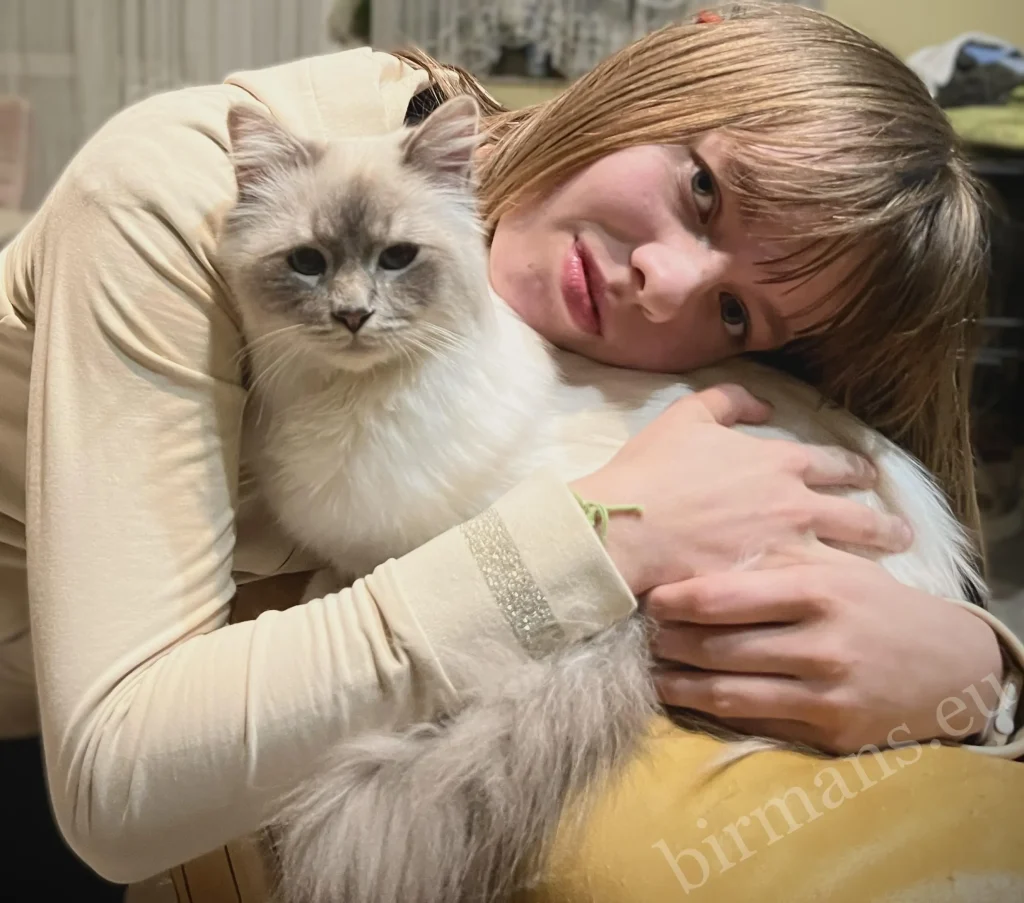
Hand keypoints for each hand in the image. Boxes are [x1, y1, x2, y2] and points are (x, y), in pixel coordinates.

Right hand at [569, 384, 909, 595]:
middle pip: (857, 516)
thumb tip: (764, 405)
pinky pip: (815, 594)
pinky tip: (842, 601)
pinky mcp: (770, 590)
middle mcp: (797, 506)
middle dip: (884, 524)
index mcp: (779, 462)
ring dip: (874, 560)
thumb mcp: (686, 416)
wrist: (628, 527)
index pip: (833, 464)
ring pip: (849, 558)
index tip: (867, 476)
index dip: (854, 469)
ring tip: (890, 566)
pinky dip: (835, 596)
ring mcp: (787, 552)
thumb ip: (728, 401)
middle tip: (901, 533)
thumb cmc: (653, 471)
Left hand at [645, 543, 1003, 753]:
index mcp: (817, 590)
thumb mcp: (837, 570)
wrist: (950, 665)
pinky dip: (713, 713)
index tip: (647, 597)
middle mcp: (819, 643)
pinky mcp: (829, 731)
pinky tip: (688, 700)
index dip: (676, 600)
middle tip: (638, 635)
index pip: (724, 597)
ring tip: (649, 671)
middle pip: (718, 646)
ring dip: (678, 684)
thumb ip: (778, 561)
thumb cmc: (878, 605)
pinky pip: (755, 722)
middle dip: (668, 642)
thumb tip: (701, 550)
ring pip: (727, 692)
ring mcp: (824, 693)